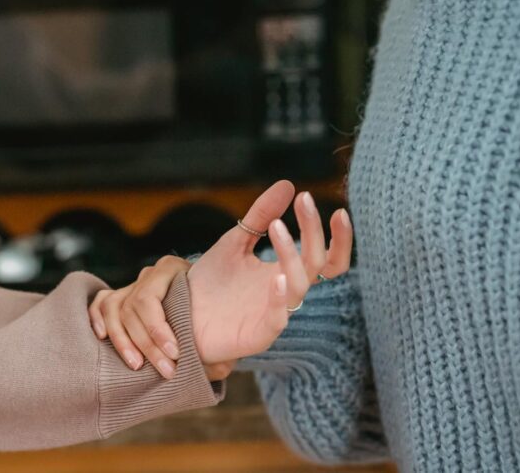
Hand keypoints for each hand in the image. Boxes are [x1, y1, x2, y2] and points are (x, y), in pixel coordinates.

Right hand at [88, 256, 234, 379]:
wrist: (210, 306)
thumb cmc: (215, 318)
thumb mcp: (220, 323)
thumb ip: (217, 342)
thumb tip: (216, 367)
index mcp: (172, 269)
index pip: (149, 299)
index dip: (157, 330)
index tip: (175, 354)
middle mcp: (149, 274)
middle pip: (132, 307)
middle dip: (146, 344)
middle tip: (165, 370)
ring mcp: (132, 285)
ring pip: (113, 308)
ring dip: (122, 340)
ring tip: (136, 365)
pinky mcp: (120, 298)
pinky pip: (100, 303)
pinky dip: (97, 319)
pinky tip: (103, 338)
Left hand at [89, 180, 352, 375]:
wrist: (181, 314)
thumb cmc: (211, 282)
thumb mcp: (236, 240)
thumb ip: (261, 215)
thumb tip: (288, 184)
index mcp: (285, 272)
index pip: (324, 257)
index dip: (338, 238)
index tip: (337, 209)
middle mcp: (286, 292)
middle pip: (317, 263)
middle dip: (313, 232)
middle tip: (305, 202)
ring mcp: (276, 314)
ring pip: (299, 285)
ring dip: (291, 255)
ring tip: (277, 227)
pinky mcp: (259, 334)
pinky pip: (279, 318)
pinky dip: (280, 298)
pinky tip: (277, 278)